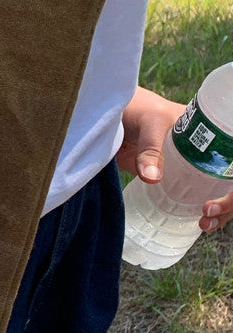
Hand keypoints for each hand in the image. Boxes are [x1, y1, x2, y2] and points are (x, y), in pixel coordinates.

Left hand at [118, 86, 232, 232]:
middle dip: (230, 202)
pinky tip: (197, 224)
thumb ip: (150, 148)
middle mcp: (207, 153)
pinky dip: (197, 213)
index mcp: (212, 134)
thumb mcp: (149, 122)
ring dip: (220, 213)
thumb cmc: (136, 108)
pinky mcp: (171, 179)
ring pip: (217, 194)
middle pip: (229, 182)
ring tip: (204, 224)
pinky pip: (191, 199)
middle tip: (208, 212)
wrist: (111, 115)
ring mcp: (191, 168)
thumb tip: (152, 178)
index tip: (226, 192)